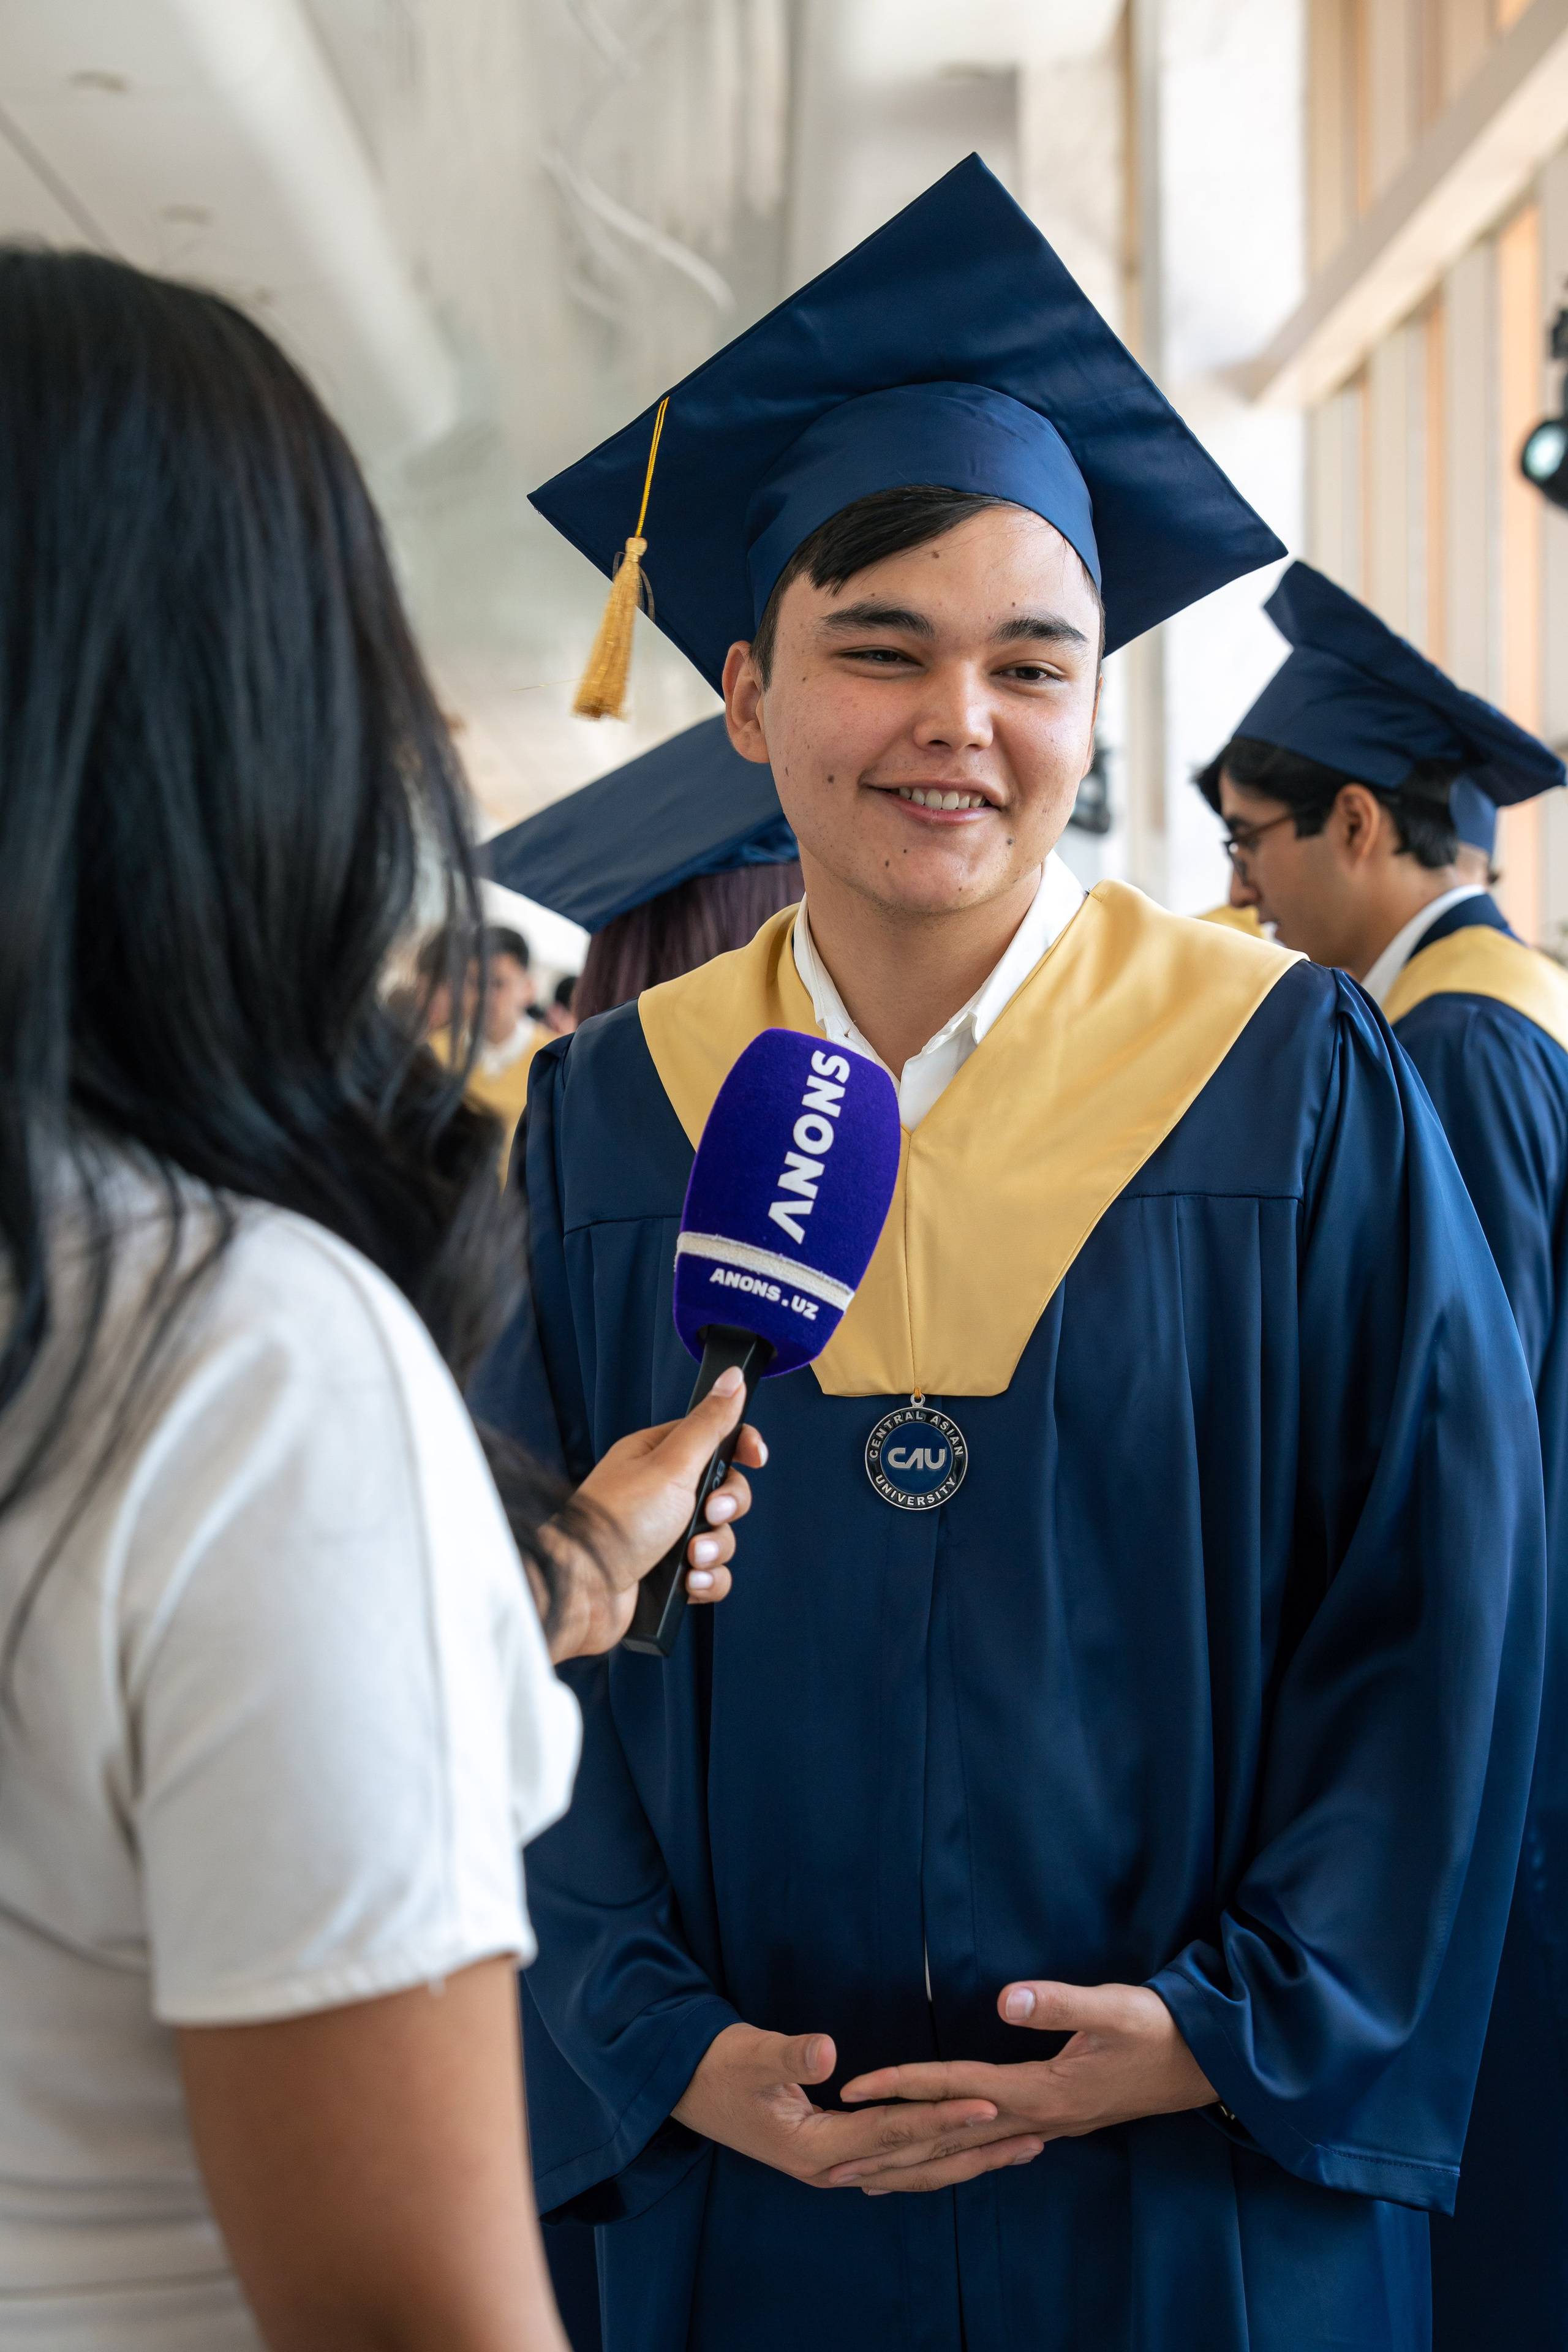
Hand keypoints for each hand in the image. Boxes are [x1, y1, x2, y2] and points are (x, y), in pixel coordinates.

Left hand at [544, 1367, 766, 1658]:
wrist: (584, 1591)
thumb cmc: (614, 1524)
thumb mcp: (670, 1464)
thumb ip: (708, 1424)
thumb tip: (731, 1379)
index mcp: (657, 1456)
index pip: (712, 1438)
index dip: (740, 1446)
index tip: (756, 1456)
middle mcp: (660, 1492)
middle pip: (724, 1489)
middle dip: (728, 1507)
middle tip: (710, 1513)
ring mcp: (664, 1534)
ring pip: (720, 1534)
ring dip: (716, 1549)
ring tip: (692, 1558)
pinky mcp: (668, 1573)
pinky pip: (710, 1573)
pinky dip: (707, 1580)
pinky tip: (690, 1583)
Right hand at [671, 2023, 1044, 2193]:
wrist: (681, 2087)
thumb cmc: (715, 2068)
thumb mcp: (749, 2056)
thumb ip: (789, 2056)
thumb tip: (828, 2052)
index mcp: (817, 2149)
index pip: (895, 2133)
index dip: (942, 2117)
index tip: (989, 2104)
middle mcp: (833, 2168)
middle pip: (917, 2165)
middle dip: (975, 2151)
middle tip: (1033, 2136)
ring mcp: (834, 2168)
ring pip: (913, 2173)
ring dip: (965, 2161)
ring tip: (1017, 2149)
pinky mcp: (834, 2155)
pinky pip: (896, 2165)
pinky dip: (934, 2160)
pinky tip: (961, 2156)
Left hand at [839, 1982, 1214, 2188]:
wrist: (1205, 2062)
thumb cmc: (1158, 2028)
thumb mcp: (1113, 2006)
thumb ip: (1059, 2003)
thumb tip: (1007, 1999)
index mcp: (1039, 2091)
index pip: (954, 2089)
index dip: (902, 2085)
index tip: (853, 2091)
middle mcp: (1036, 2118)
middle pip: (949, 2139)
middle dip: (889, 2150)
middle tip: (832, 2167)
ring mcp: (1047, 2125)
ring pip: (966, 2152)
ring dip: (915, 2164)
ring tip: (868, 2177)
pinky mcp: (1057, 2120)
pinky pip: (989, 2148)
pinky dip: (956, 2157)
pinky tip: (944, 2159)